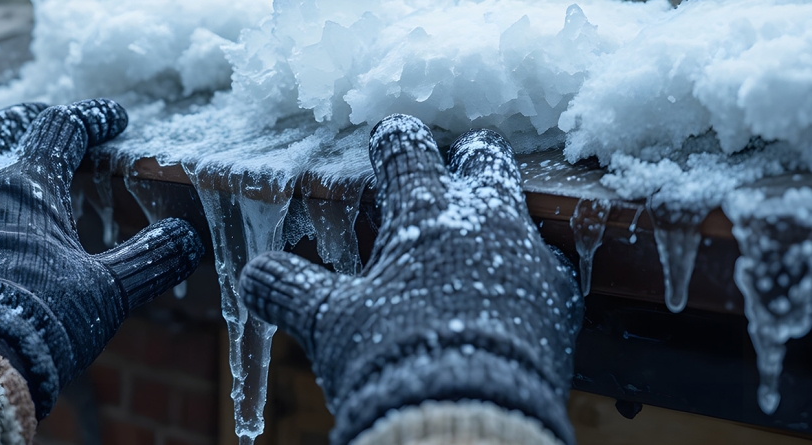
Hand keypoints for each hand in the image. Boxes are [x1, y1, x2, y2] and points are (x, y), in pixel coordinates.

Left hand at [0, 99, 204, 418]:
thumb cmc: (39, 319)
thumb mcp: (109, 290)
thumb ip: (151, 260)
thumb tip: (190, 238)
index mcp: (25, 183)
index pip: (61, 128)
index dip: (92, 119)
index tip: (115, 119)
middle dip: (29, 122)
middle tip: (55, 128)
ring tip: (17, 177)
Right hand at [240, 116, 581, 443]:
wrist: (470, 416)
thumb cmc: (392, 357)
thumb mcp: (327, 322)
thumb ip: (288, 289)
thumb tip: (250, 275)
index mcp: (426, 210)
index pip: (408, 149)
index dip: (394, 140)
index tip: (388, 137)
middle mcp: (487, 220)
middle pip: (487, 158)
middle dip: (467, 156)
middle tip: (453, 163)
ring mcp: (532, 258)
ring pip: (523, 213)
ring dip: (500, 218)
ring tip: (479, 237)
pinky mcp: (561, 303)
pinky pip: (547, 270)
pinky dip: (525, 273)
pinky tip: (512, 295)